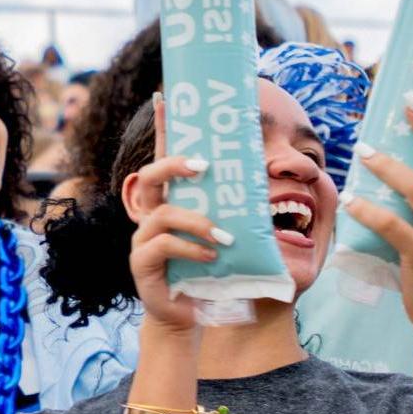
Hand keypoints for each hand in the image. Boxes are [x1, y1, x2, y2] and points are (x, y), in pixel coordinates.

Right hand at [125, 94, 225, 337]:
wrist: (191, 316)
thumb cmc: (209, 272)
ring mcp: (143, 238)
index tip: (163, 97)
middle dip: (175, 165)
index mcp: (170, 202)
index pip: (163, 158)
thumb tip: (270, 180)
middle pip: (150, 176)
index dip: (161, 129)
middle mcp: (151, 214)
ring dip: (198, 221)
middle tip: (204, 165)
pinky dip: (191, 248)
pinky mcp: (142, 264)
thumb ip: (236, 210)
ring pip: (162, 213)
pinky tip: (211, 256)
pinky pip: (163, 246)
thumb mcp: (226, 235)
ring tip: (226, 236)